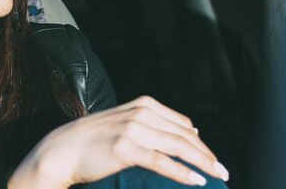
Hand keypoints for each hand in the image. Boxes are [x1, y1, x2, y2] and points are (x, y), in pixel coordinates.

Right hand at [8, 96, 228, 188]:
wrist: (62, 149)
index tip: (213, 159)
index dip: (201, 143)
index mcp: (142, 104)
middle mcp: (139, 112)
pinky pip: (161, 161)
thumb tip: (189, 131)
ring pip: (177, 147)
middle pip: (184, 135)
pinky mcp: (125, 147)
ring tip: (217, 176)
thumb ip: (152, 123)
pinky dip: (182, 172)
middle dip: (207, 155)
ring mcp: (131, 128)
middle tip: (223, 171)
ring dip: (202, 163)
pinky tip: (196, 181)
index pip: (183, 124)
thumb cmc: (93, 140)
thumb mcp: (124, 122)